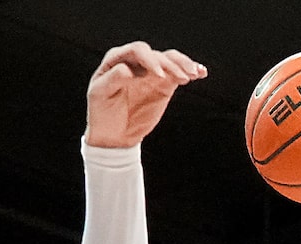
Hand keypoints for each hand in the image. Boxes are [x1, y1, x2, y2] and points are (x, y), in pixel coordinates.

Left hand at [84, 42, 205, 148]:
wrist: (112, 136)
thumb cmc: (101, 113)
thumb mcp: (99, 95)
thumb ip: (112, 79)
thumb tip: (128, 70)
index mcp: (118, 59)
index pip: (138, 51)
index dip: (150, 60)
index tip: (159, 75)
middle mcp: (137, 62)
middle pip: (157, 55)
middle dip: (170, 65)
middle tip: (183, 77)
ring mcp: (151, 73)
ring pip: (170, 61)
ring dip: (184, 65)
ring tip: (194, 73)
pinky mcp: (163, 85)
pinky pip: (178, 74)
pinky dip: (190, 71)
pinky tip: (201, 73)